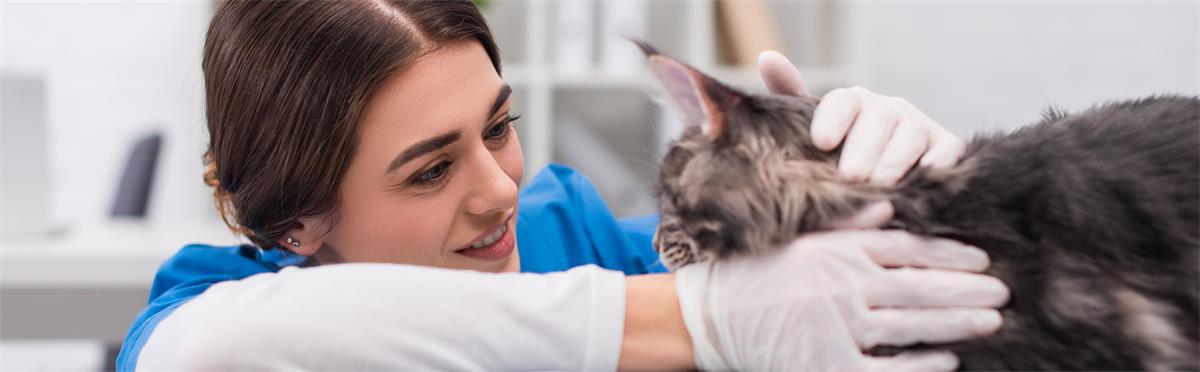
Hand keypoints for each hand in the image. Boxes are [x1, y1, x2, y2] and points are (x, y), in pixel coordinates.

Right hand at [675, 229, 1008, 370]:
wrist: (706, 320)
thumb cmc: (752, 277)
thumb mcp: (798, 239)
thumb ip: (846, 223)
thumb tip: (890, 204)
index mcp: (836, 250)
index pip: (907, 247)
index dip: (949, 252)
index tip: (980, 257)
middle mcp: (842, 286)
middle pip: (921, 284)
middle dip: (968, 288)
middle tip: (1003, 290)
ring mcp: (837, 328)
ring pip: (913, 325)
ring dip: (957, 322)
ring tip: (991, 320)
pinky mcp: (828, 366)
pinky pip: (889, 368)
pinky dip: (921, 363)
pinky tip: (947, 359)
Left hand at [757, 51, 965, 184]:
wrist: (887, 187)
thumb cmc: (841, 159)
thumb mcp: (813, 136)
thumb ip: (791, 101)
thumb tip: (767, 57)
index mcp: (853, 104)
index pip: (843, 101)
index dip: (833, 119)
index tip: (822, 142)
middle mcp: (887, 109)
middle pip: (877, 118)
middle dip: (863, 148)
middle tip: (850, 176)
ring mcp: (918, 126)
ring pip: (909, 134)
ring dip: (893, 160)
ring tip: (877, 184)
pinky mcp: (946, 146)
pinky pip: (944, 151)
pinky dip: (934, 164)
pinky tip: (920, 179)